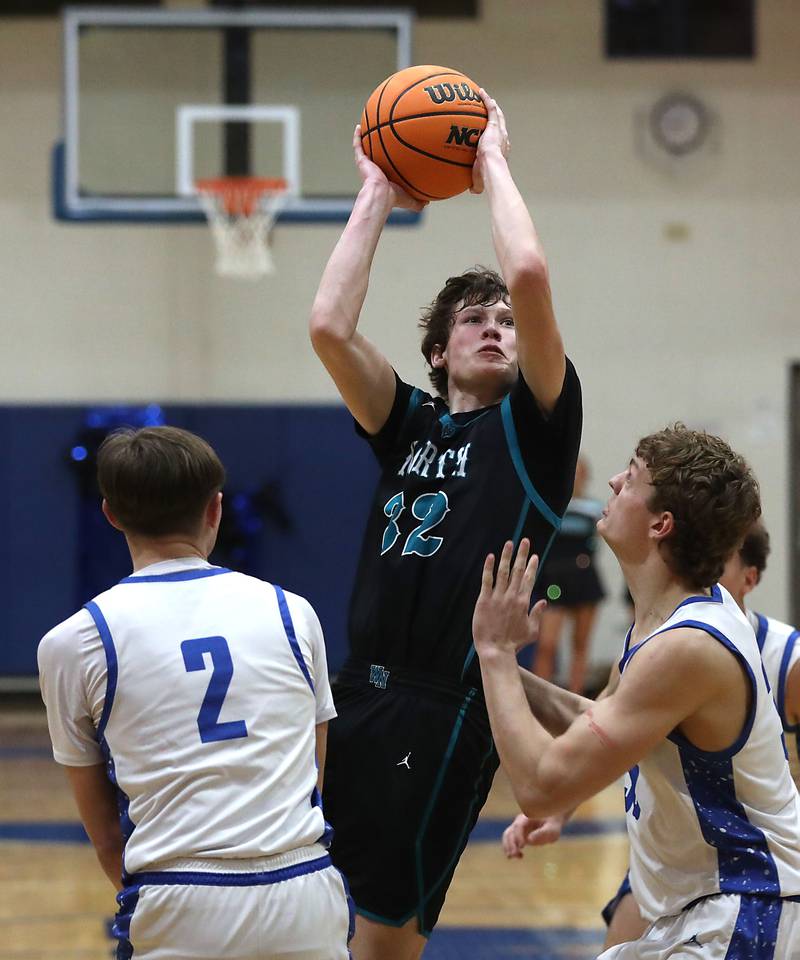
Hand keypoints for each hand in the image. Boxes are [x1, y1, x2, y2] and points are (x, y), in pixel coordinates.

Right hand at [353, 125, 426, 212]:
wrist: (381, 195)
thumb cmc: (394, 198)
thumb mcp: (409, 199)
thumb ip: (418, 201)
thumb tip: (427, 203)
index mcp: (384, 178)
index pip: (387, 167)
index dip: (389, 160)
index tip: (394, 151)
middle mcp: (375, 170)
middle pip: (376, 155)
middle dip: (378, 147)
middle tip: (382, 134)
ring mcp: (367, 165)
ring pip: (365, 148)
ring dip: (365, 138)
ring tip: (367, 126)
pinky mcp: (361, 161)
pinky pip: (358, 146)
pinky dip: (357, 136)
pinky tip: (359, 126)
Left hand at [471, 88, 509, 194]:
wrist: (491, 167)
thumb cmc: (487, 176)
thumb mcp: (480, 181)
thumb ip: (476, 184)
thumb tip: (472, 190)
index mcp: (501, 150)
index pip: (499, 140)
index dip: (496, 134)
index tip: (492, 131)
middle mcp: (503, 138)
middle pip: (500, 124)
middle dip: (496, 117)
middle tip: (491, 110)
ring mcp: (499, 130)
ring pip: (497, 114)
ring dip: (492, 106)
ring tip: (486, 98)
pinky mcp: (494, 125)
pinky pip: (490, 108)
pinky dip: (486, 99)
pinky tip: (480, 92)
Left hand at [472, 539, 543, 658]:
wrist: (495, 650)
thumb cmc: (514, 643)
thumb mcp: (532, 631)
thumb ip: (538, 614)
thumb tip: (544, 601)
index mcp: (523, 602)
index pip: (529, 579)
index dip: (532, 566)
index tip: (535, 555)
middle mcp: (512, 596)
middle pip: (518, 571)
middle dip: (522, 554)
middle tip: (525, 541)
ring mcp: (497, 597)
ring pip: (503, 572)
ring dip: (507, 556)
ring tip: (509, 543)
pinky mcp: (484, 600)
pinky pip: (487, 580)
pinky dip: (488, 568)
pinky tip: (490, 556)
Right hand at [502, 812, 565, 858]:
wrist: (552, 819)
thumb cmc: (553, 823)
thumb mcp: (552, 829)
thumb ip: (542, 833)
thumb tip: (529, 840)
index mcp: (527, 817)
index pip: (518, 826)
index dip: (518, 836)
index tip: (522, 846)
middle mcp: (520, 821)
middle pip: (510, 831)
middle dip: (510, 844)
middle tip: (514, 854)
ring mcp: (518, 828)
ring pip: (507, 836)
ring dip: (508, 847)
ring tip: (512, 857)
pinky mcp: (518, 834)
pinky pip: (510, 841)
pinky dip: (510, 848)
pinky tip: (519, 856)